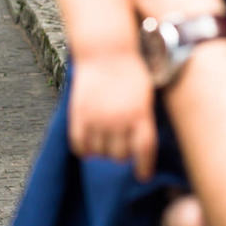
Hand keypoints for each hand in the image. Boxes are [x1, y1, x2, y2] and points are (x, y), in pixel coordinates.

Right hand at [69, 53, 157, 180]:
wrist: (106, 50)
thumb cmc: (130, 70)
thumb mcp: (146, 94)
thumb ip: (144, 119)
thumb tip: (140, 146)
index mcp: (140, 114)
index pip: (144, 151)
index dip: (144, 167)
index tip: (143, 176)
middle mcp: (119, 119)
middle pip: (120, 156)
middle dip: (122, 156)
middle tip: (122, 152)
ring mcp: (97, 117)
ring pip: (99, 153)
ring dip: (103, 152)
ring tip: (105, 145)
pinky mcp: (79, 114)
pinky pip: (79, 144)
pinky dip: (84, 149)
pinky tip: (89, 145)